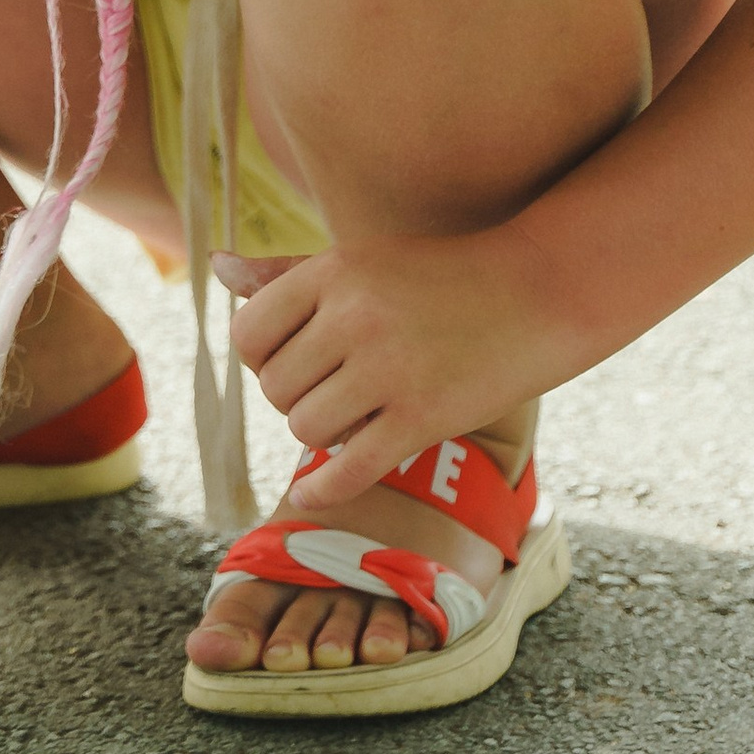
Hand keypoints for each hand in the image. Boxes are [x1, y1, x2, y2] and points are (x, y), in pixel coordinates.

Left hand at [212, 226, 576, 513]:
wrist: (538, 292)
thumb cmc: (439, 276)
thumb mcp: (362, 260)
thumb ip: (285, 272)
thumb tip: (215, 267)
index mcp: (334, 271)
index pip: (249, 334)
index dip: (263, 356)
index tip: (294, 359)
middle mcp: (354, 317)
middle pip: (275, 388)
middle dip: (296, 397)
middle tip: (335, 388)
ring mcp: (389, 370)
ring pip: (305, 429)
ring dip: (322, 432)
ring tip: (356, 413)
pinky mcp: (421, 419)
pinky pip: (345, 470)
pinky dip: (322, 489)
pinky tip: (312, 492)